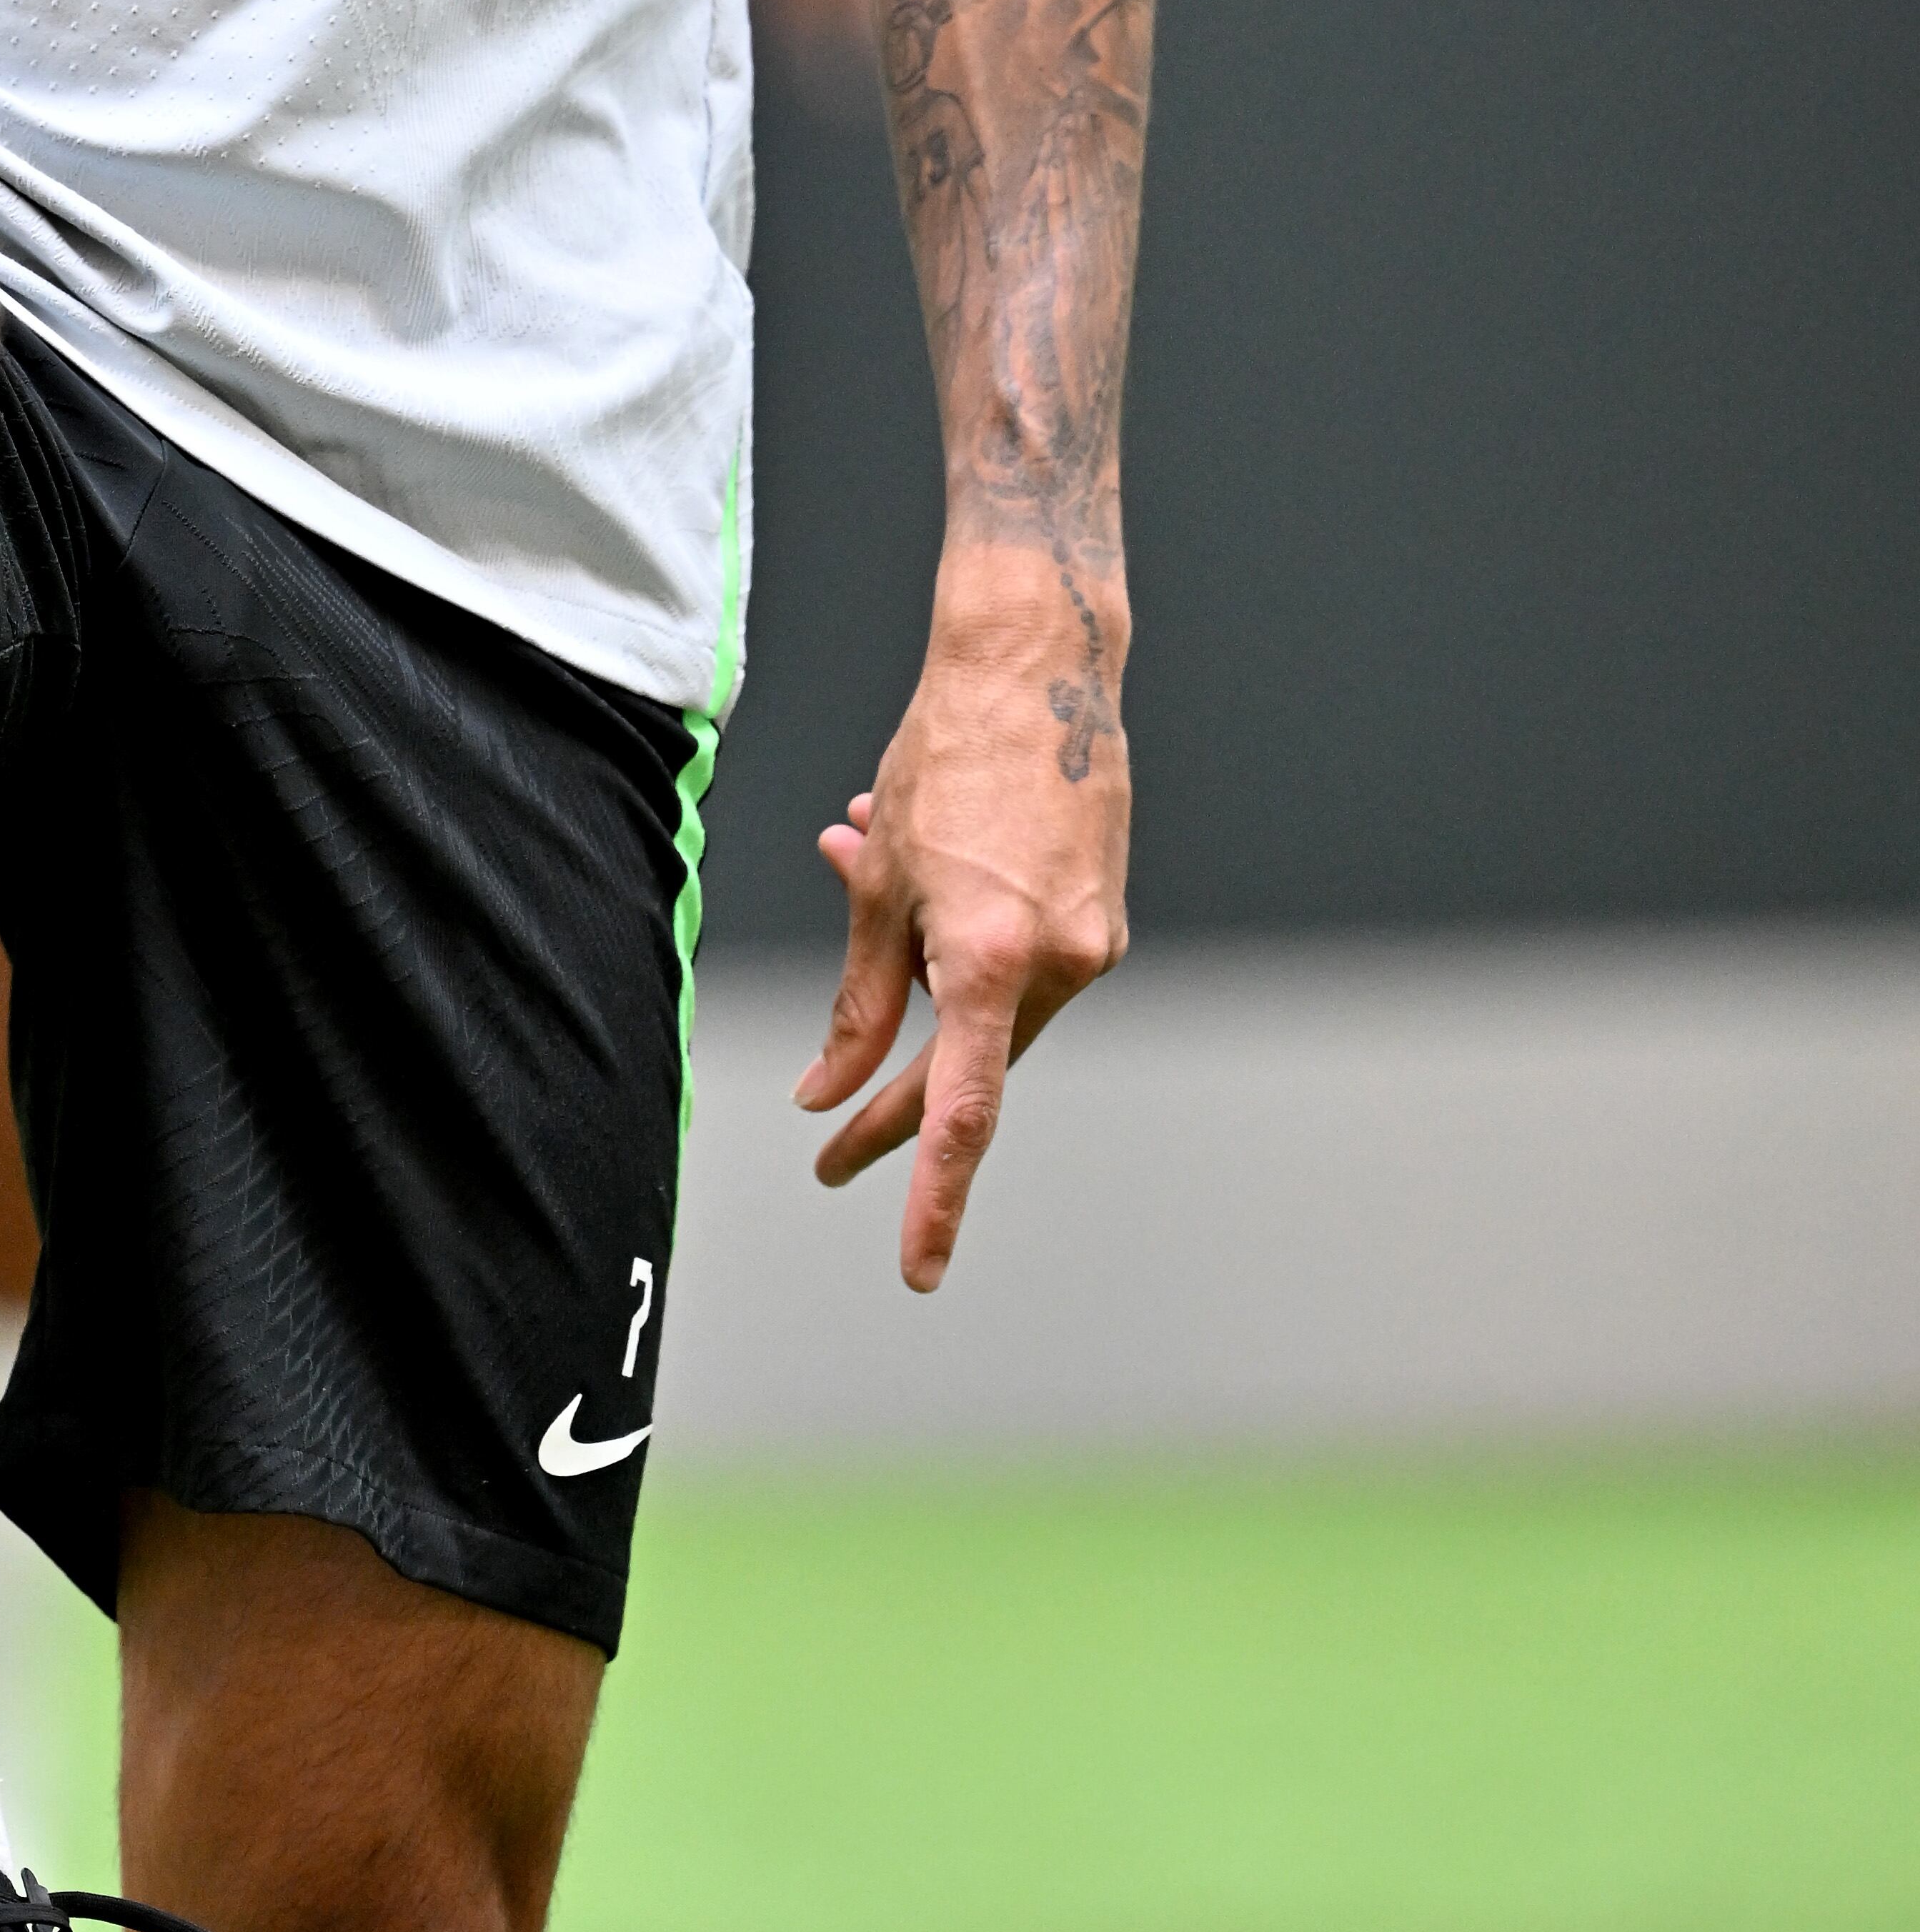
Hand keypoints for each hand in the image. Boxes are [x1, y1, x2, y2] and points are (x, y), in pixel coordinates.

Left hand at [796, 544, 1129, 1292]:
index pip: (959, 1113)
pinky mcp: (1100, 913)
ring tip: (865, 860)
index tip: (915, 1265)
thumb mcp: (882, 882)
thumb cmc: (945, 757)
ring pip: (986, 1003)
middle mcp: (1055, 962)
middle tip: (832, 1147)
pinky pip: (1018, 958)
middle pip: (966, 1066)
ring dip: (920, 970)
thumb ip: (859, 999)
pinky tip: (919, 864)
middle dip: (893, 1099)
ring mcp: (1088, 940)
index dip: (931, 1194)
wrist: (1033, 665)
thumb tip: (831, 1086)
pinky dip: (960, 934)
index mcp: (988, 959)